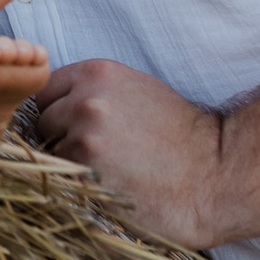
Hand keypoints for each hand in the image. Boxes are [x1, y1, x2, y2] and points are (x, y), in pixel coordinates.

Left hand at [35, 59, 230, 248]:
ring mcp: (84, 137)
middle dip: (62, 138)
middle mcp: (85, 100)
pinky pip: (65, 181)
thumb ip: (92, 92)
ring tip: (113, 171)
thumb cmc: (179, 135)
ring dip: (73, 166)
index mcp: (96, 73)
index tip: (80, 126)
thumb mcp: (135, 91)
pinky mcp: (89, 173)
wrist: (216, 173)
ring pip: (53, 154)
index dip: (59, 112)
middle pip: (43, 122)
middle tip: (102, 153)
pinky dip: (82, 186)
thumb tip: (53, 104)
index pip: (45, 91)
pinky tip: (112, 186)